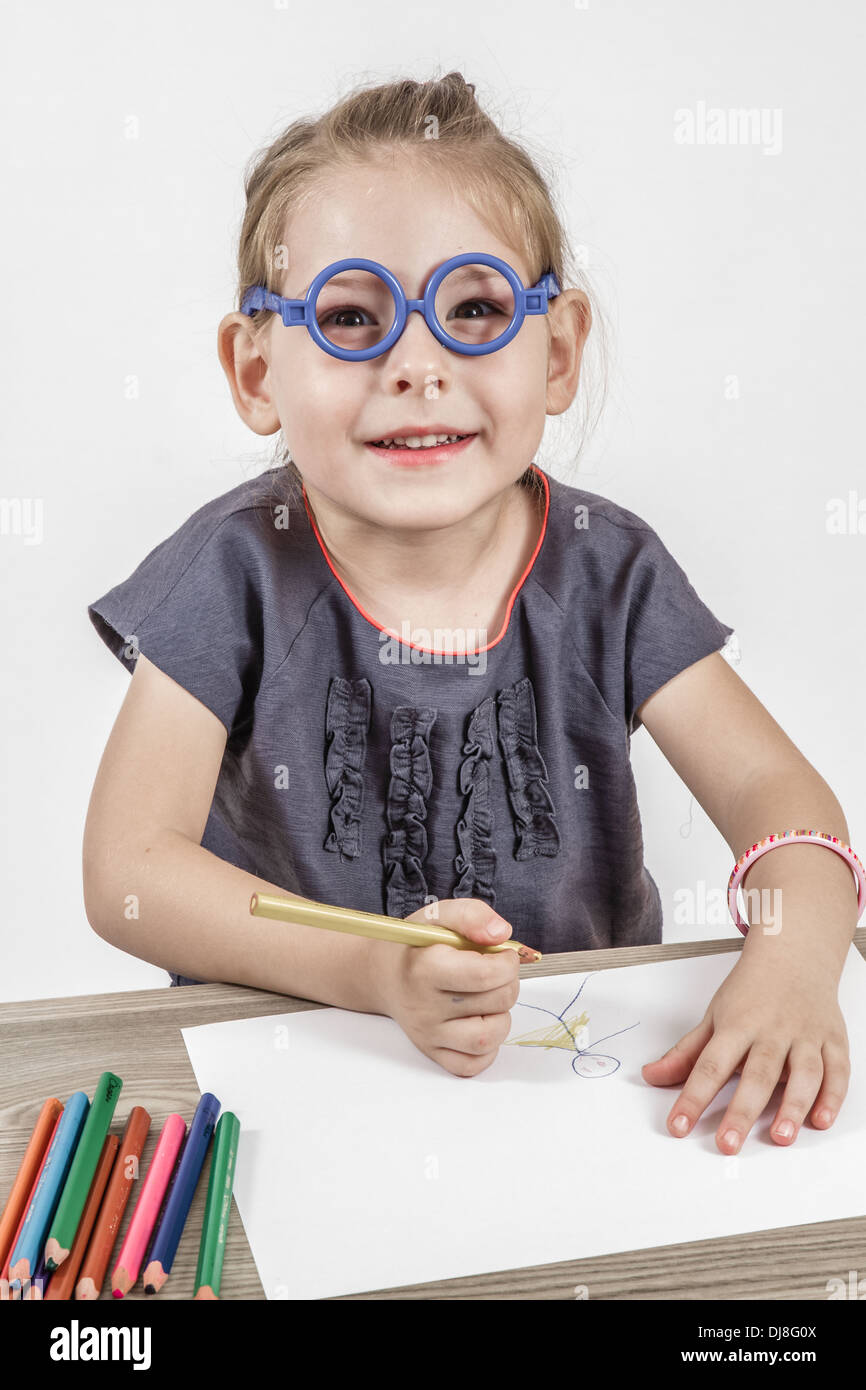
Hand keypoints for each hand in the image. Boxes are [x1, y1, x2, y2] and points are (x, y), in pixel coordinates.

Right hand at [370, 898, 520, 1075]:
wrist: (382, 974)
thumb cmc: (415, 946)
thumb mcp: (438, 916)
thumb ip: (472, 915)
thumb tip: (501, 934)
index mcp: (425, 969)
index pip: (486, 975)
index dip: (508, 962)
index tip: (502, 954)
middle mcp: (424, 1007)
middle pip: (496, 1003)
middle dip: (508, 983)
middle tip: (494, 972)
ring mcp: (428, 1034)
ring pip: (488, 1038)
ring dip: (501, 1015)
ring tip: (488, 998)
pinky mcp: (432, 1052)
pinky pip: (474, 1064)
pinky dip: (488, 1047)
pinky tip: (480, 1021)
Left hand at [640, 952, 849, 1151]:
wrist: (795, 953)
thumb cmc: (752, 989)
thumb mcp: (714, 1016)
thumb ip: (686, 1053)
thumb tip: (652, 1076)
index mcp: (737, 1024)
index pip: (710, 1065)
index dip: (692, 1098)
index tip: (678, 1126)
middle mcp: (772, 1031)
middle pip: (757, 1074)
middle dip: (742, 1111)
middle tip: (728, 1144)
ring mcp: (805, 1035)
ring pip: (802, 1073)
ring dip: (793, 1107)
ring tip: (780, 1137)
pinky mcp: (833, 1040)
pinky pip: (837, 1070)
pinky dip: (832, 1097)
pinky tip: (820, 1120)